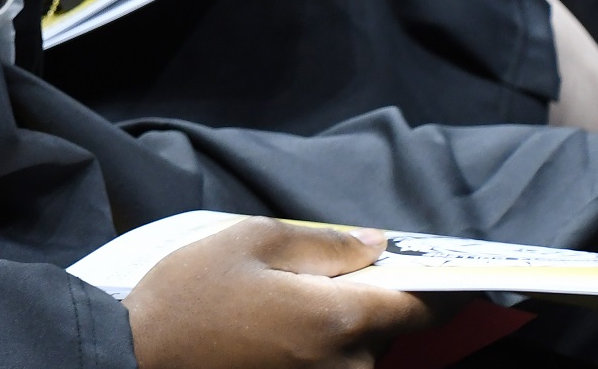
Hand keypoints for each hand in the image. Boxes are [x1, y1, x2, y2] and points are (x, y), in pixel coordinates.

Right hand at [126, 219, 433, 368]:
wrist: (138, 358)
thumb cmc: (189, 298)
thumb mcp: (249, 241)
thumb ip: (323, 241)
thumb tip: (376, 246)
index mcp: (337, 319)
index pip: (422, 307)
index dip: (446, 288)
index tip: (459, 275)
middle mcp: (345, 365)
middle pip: (388, 330)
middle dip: (366, 300)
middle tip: (315, 276)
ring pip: (357, 351)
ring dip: (337, 327)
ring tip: (278, 307)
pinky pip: (331, 368)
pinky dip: (317, 348)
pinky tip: (272, 332)